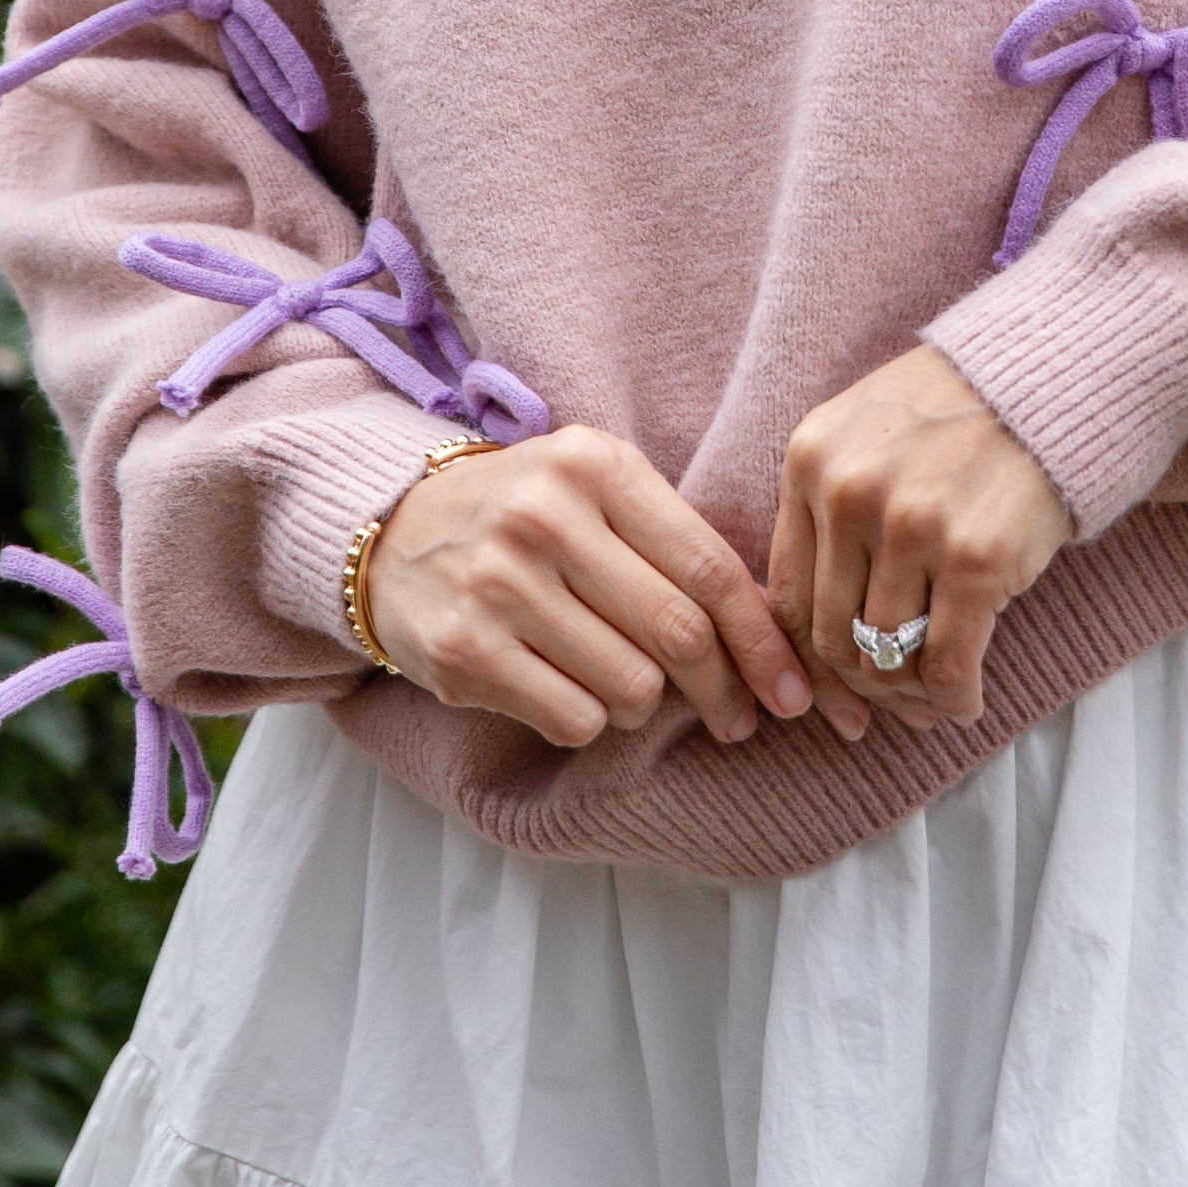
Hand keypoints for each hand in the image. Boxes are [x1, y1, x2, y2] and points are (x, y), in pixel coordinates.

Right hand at [365, 427, 811, 749]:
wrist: (391, 532)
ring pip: (631, 687)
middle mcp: (545, 518)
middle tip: (741, 718)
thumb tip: (775, 634)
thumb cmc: (526, 517)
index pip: (708, 567)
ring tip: (626, 686)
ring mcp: (498, 585)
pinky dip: (588, 721)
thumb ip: (676, 545)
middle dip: (726, 690)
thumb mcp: (598, 494)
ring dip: (645, 705)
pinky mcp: (463, 651)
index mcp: (596, 465)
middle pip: (678, 633)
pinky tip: (568, 692)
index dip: (764, 641)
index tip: (796, 691)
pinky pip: (573, 718)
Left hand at [769, 345, 1069, 737]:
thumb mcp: (867, 432)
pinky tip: (965, 703)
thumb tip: (818, 632)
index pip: (786, 594)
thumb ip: (830, 509)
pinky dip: (953, 699)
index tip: (837, 686)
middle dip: (861, 684)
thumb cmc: (961, 413)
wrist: (1055, 378)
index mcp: (810, 461)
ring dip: (909, 696)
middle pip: (831, 635)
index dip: (808, 659)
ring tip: (932, 700)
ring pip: (885, 657)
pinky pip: (947, 663)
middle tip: (891, 701)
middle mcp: (849, 494)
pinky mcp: (975, 559)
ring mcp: (911, 527)